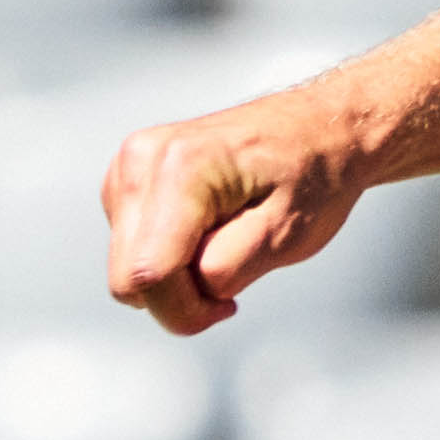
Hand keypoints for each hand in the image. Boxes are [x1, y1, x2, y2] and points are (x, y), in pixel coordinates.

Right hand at [92, 83, 379, 333]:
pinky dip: (167, 257)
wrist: (314, 128)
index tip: (227, 306)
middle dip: (179, 298)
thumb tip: (188, 288)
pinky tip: (206, 232)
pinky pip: (132, 249)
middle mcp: (141, 160)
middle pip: (128, 278)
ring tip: (224, 244)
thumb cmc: (311, 173)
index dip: (186, 311)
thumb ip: (227, 269)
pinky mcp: (125, 180)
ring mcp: (127, 167)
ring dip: (174, 277)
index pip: (149, 274)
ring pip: (126, 268)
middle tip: (230, 279)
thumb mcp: (286, 234)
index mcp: (180, 168)